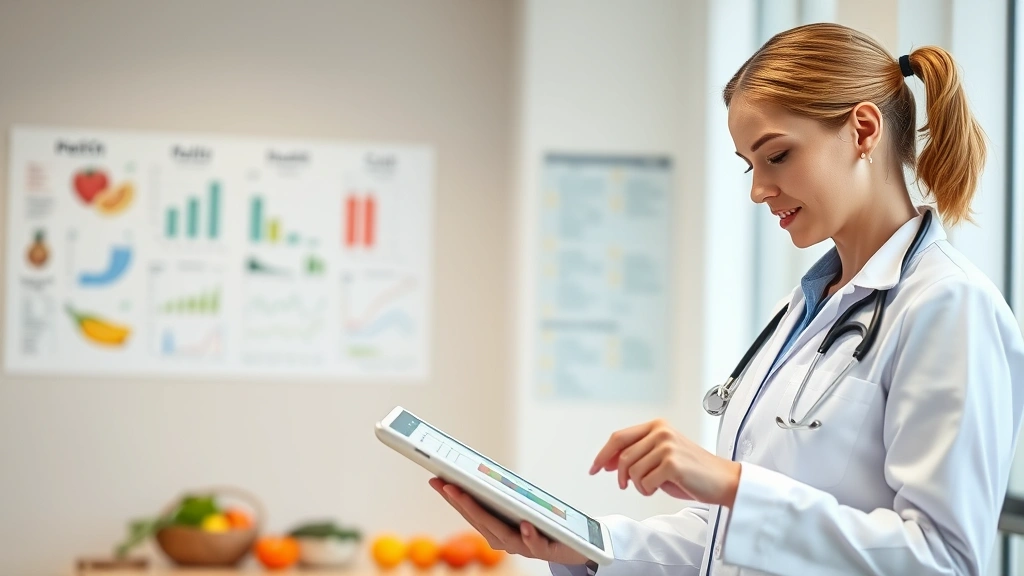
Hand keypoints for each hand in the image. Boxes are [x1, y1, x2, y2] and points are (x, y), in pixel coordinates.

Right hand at [428, 477, 588, 565]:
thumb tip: (481, 470)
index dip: (452, 497)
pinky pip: (536, 544)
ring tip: (468, 497)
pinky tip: (525, 524)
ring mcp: (524, 547)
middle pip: (481, 521)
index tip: (436, 479)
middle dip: (461, 502)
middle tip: (446, 484)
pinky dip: (529, 536)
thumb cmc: (544, 521)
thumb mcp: (521, 504)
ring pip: (502, 534)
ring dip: (484, 515)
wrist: (575, 545)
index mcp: (496, 530)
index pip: (470, 512)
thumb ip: (503, 494)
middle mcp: (505, 541)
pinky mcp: (547, 550)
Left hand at [589, 419, 741, 506]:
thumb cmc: (692, 471)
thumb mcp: (660, 456)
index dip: (603, 454)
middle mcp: (661, 432)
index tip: (594, 468)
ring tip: (652, 485)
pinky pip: (645, 482)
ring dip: (638, 484)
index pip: (619, 437)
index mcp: (657, 426)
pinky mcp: (672, 463)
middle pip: (622, 456)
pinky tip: (659, 488)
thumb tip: (606, 462)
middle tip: (624, 485)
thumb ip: (637, 454)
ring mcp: (667, 446)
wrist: (723, 480)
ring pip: (632, 470)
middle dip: (620, 475)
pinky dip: (647, 490)